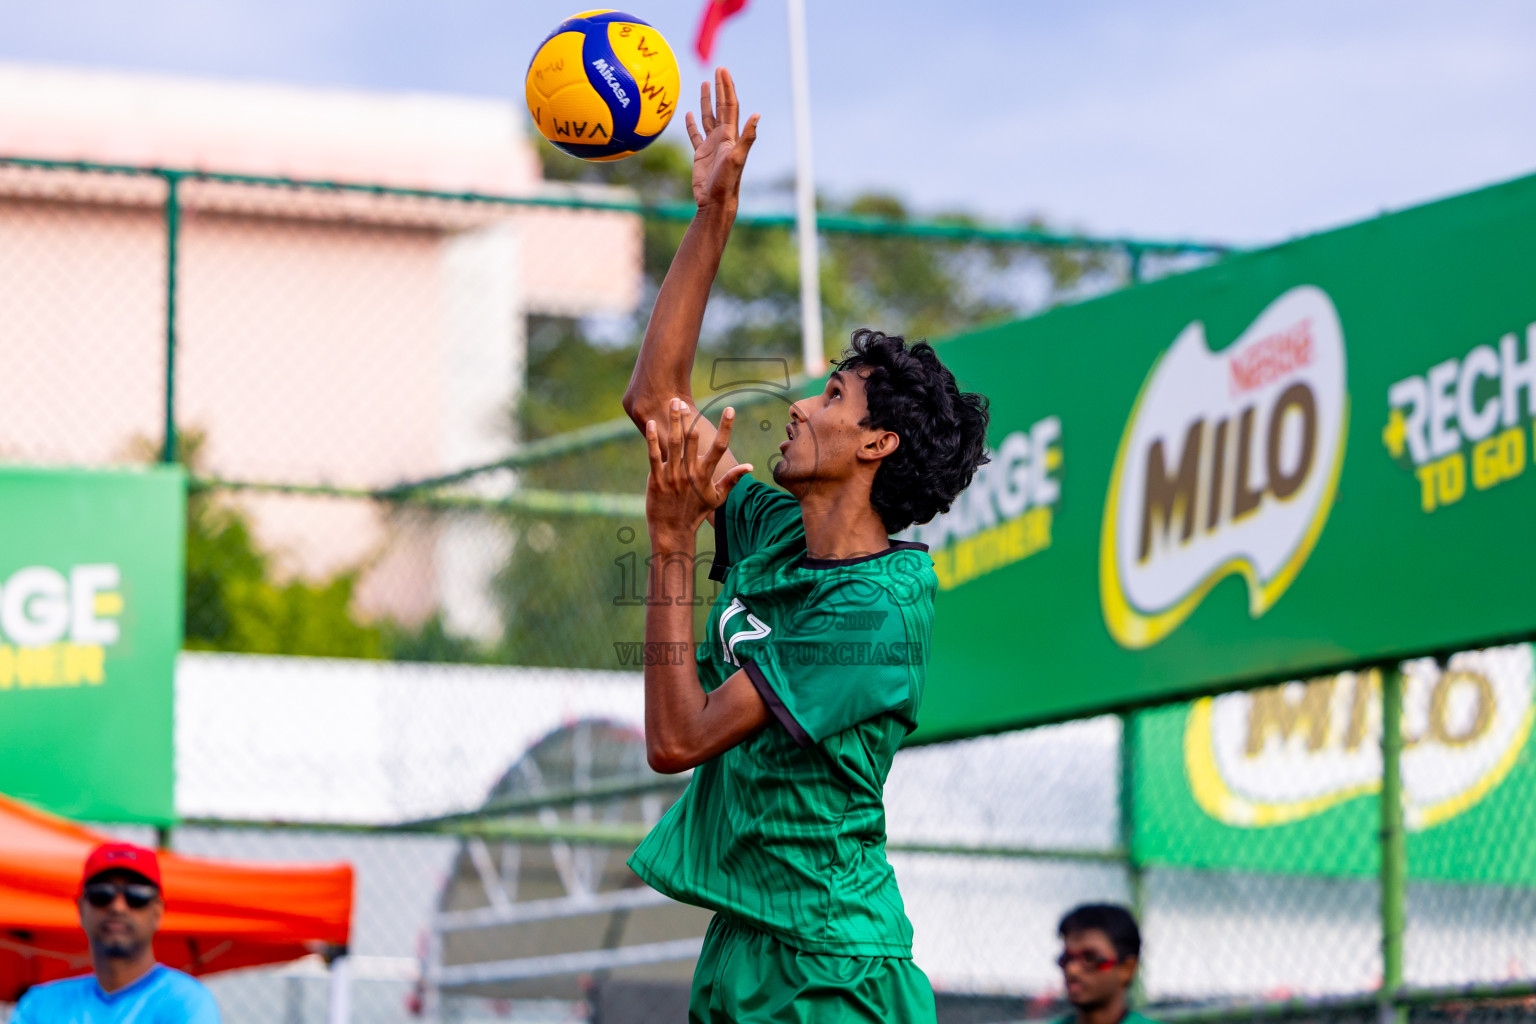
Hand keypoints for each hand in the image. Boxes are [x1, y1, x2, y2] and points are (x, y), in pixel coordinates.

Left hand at [646, 399, 753, 542]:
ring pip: (674, 443)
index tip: (730, 410)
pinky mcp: (656, 478)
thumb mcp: (717, 497)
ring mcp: (673, 475)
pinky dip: (652, 439)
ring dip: (673, 422)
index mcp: (706, 474)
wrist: (673, 530)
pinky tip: (651, 424)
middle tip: (684, 400)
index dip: (726, 427)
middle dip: (688, 419)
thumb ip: (732, 480)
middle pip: (692, 439)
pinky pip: (654, 455)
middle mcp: (690, 472)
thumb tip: (749, 467)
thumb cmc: (695, 513)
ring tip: (672, 403)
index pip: (720, 447)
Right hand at [686, 67, 759, 210]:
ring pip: (708, 117)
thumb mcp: (737, 158)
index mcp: (730, 135)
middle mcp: (722, 137)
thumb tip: (758, 115)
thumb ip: (747, 137)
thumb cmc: (727, 181)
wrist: (716, 201)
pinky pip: (695, 134)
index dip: (727, 87)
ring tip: (705, 84)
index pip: (729, 105)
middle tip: (718, 69)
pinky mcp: (700, 154)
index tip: (722, 71)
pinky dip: (691, 124)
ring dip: (707, 101)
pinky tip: (688, 114)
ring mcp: (711, 145)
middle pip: (721, 107)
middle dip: (720, 88)